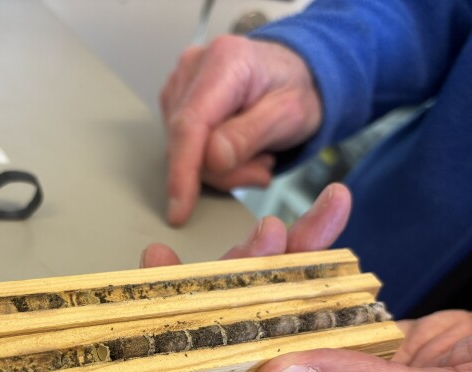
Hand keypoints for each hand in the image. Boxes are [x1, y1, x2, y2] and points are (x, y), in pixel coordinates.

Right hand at [160, 35, 321, 225]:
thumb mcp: (290, 113)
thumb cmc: (296, 89)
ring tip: (257, 154)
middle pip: (186, 142)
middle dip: (222, 171)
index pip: (190, 123)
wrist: (296, 74)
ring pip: (183, 151)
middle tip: (262, 169)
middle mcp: (193, 67)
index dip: (183, 170)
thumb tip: (212, 159)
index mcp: (225, 61)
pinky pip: (184, 150)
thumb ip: (250, 135)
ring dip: (221, 168)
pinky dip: (213, 162)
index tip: (180, 209)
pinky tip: (239, 149)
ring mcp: (180, 85)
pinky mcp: (175, 104)